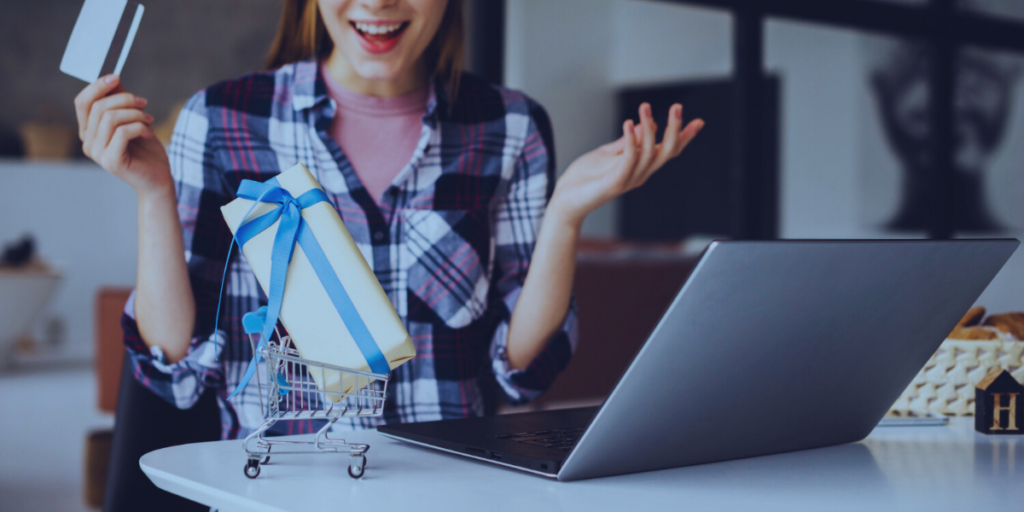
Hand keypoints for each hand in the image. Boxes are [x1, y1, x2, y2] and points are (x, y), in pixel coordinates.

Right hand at [75, 75, 171, 197]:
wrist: (158, 179)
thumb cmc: (146, 150)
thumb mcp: (133, 120)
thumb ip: (120, 102)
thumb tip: (112, 79)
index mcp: (89, 132)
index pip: (82, 102)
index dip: (97, 86)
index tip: (116, 77)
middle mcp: (88, 143)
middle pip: (98, 107)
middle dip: (125, 99)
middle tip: (144, 104)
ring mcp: (97, 154)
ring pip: (110, 118)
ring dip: (135, 113)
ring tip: (149, 120)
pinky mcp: (111, 161)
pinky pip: (122, 132)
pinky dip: (139, 126)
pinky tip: (149, 132)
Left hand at [548, 103, 702, 228]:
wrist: (565, 199)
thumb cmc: (585, 178)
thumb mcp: (608, 153)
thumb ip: (627, 142)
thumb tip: (648, 124)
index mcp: (640, 166)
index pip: (667, 151)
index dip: (683, 137)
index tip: (698, 122)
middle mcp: (640, 174)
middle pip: (666, 152)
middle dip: (674, 130)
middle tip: (677, 107)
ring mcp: (628, 179)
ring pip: (649, 154)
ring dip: (649, 128)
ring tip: (645, 107)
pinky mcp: (614, 182)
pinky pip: (628, 160)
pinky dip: (630, 141)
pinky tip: (628, 123)